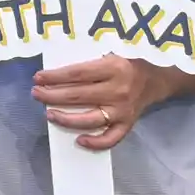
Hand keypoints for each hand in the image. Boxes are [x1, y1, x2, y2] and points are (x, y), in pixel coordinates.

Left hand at [32, 53, 180, 150]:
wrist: (158, 78)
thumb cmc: (129, 61)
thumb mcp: (111, 51)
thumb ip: (89, 59)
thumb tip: (57, 70)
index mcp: (113, 67)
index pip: (77, 73)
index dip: (55, 77)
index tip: (38, 78)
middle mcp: (118, 90)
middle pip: (78, 96)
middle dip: (52, 95)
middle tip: (36, 94)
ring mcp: (123, 110)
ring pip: (90, 119)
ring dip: (66, 118)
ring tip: (49, 114)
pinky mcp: (128, 123)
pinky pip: (111, 138)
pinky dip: (95, 142)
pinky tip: (79, 140)